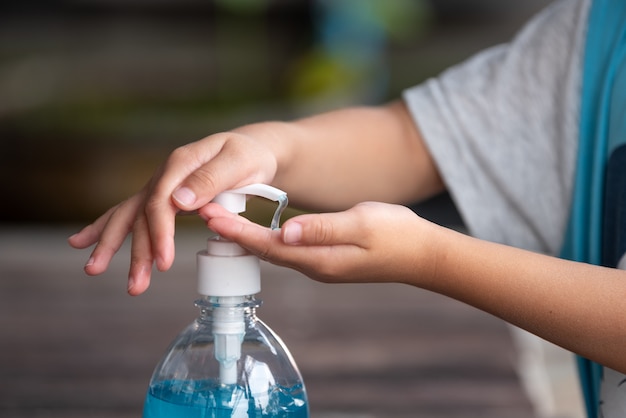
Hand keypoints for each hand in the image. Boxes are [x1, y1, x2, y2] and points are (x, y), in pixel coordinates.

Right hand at [68, 130, 279, 294]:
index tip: (164, 263)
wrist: (250, 149)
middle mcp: (165, 175)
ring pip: (130, 216)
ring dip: (112, 245)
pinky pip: (132, 214)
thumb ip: (211, 178)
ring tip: (93, 270)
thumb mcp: (238, 162)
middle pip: (140, 213)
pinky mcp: (163, 197)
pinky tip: (83, 242)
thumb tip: (180, 201)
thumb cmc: (248, 156)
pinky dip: (107, 228)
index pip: (161, 201)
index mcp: (181, 164)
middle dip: (134, 250)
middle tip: (134, 284)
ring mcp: (161, 186)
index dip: (160, 233)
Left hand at [202, 201, 437, 284]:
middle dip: (233, 233)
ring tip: (222, 217)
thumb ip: (322, 228)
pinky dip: (267, 237)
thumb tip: (285, 231)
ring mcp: (320, 264)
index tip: (210, 215)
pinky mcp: (326, 258)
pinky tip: (258, 226)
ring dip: (247, 235)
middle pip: (264, 251)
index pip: (268, 245)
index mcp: (318, 259)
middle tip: (204, 212)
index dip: (237, 231)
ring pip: (274, 250)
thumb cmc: (396, 235)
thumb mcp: (361, 225)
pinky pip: (288, 249)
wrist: (422, 255)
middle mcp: (314, 266)